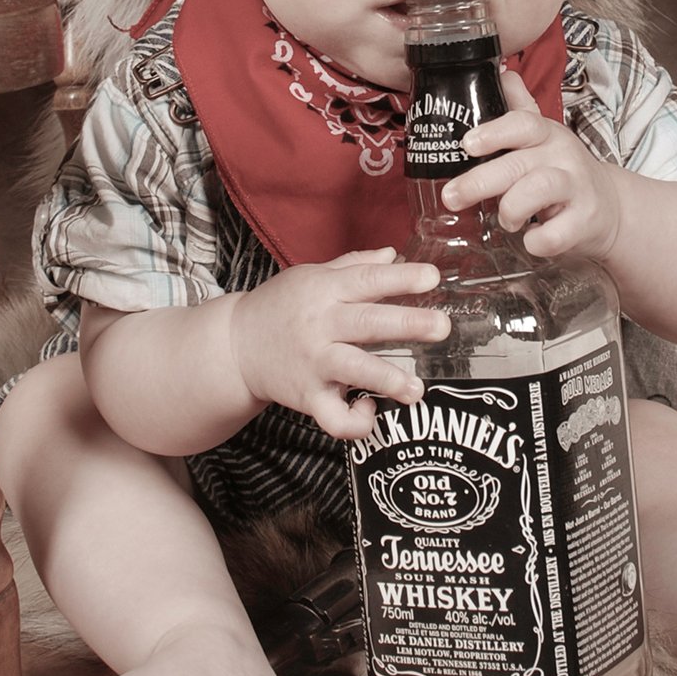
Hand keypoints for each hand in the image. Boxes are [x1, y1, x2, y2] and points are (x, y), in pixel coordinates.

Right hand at [228, 248, 449, 440]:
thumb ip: (354, 266)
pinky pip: (333, 417)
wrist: (235, 346)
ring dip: (388, 379)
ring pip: (354, 371)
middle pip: (367, 323)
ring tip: (416, 389)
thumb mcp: (312, 276)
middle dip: (408, 325)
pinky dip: (355, 421)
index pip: (367, 280)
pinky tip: (369, 408)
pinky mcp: (307, 397)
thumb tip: (393, 254)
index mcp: (325, 291)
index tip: (432, 277)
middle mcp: (320, 325)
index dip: (401, 278)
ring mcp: (314, 363)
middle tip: (442, 326)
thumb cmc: (280, 307)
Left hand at [446, 69, 621, 262]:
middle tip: (452, 196)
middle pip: (519, 163)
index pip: (522, 124)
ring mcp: (577, 189)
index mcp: (547, 135)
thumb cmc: (563, 172)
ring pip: (538, 190)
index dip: (493, 132)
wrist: (610, 208)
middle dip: (480, 181)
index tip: (466, 144)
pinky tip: (531, 239)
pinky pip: (556, 234)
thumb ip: (520, 110)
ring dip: (511, 209)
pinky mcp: (585, 222)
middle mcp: (563, 157)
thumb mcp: (543, 140)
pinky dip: (538, 241)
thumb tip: (502, 73)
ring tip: (506, 220)